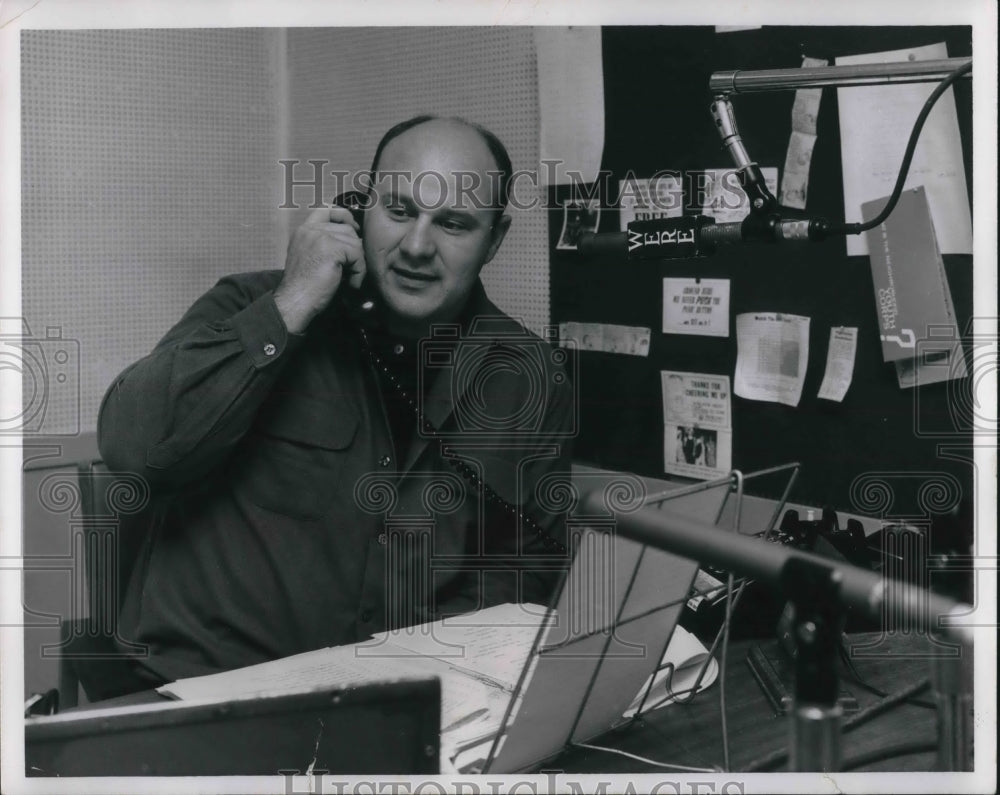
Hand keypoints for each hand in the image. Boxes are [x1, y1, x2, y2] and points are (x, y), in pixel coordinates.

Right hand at [274, 206, 365, 332]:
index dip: (343, 216)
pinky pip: (357, 254)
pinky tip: (351, 283)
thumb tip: (352, 239)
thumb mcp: (310, 258)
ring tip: (349, 279)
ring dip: (357, 263)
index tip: (353, 229)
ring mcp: (319, 236)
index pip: (326, 209)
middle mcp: (309, 229)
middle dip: (354, 249)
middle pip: (346, 229)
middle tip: (351, 269)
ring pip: (354, 242)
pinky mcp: (330, 248)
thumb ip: (323, 244)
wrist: (295, 301)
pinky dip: (359, 271)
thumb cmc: (304, 288)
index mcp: (303, 231)